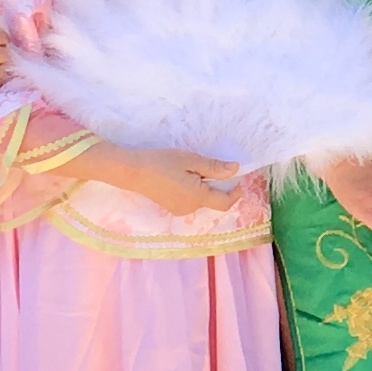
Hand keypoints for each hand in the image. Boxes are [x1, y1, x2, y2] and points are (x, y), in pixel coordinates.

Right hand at [95, 145, 248, 218]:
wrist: (133, 171)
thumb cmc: (162, 162)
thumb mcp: (190, 160)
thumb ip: (214, 167)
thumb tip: (235, 169)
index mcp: (197, 197)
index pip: (224, 203)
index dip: (235, 193)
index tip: (238, 180)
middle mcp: (190, 208)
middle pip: (213, 200)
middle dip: (216, 185)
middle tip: (206, 166)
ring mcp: (180, 210)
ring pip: (201, 199)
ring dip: (204, 187)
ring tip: (189, 169)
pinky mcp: (171, 207)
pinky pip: (190, 200)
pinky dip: (193, 190)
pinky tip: (180, 177)